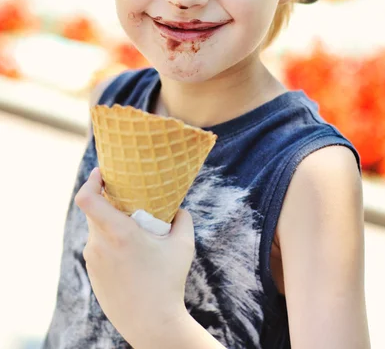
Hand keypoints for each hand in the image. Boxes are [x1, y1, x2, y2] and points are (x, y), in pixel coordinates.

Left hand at [75, 168, 194, 345]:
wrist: (152, 324)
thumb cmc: (169, 282)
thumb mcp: (183, 245)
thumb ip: (182, 218)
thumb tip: (178, 207)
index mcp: (118, 233)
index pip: (86, 198)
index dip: (90, 180)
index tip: (101, 172)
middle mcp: (99, 245)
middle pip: (94, 211)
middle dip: (107, 201)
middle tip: (126, 198)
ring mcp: (93, 262)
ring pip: (96, 231)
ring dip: (110, 225)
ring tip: (133, 231)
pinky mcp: (93, 276)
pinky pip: (98, 250)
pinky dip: (110, 244)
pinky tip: (128, 254)